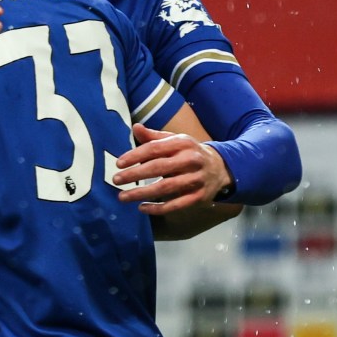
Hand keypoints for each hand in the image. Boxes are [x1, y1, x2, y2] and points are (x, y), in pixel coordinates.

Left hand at [114, 122, 233, 213]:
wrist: (221, 168)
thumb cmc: (189, 153)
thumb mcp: (175, 140)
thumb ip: (154, 137)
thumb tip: (135, 127)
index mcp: (182, 143)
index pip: (155, 148)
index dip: (135, 155)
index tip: (118, 163)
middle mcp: (190, 160)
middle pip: (158, 168)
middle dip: (134, 174)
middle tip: (116, 180)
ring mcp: (195, 179)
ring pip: (165, 188)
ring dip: (141, 193)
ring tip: (122, 197)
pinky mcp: (198, 197)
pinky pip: (175, 205)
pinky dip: (157, 208)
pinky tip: (141, 208)